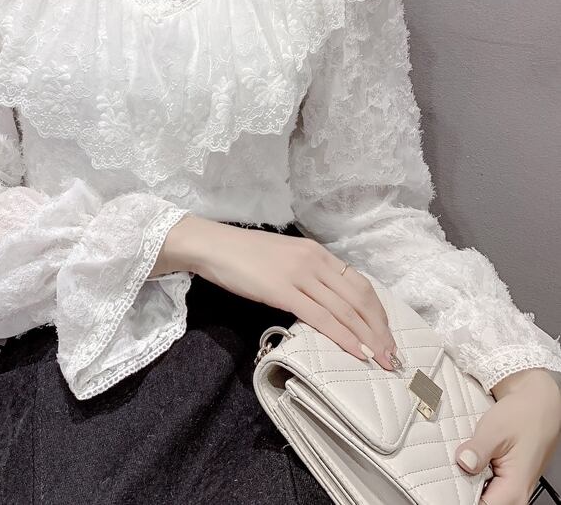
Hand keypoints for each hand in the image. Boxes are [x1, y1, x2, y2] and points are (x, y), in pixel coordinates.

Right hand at [154, 215, 398, 370]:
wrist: (215, 246)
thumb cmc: (245, 254)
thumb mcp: (286, 258)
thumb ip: (310, 275)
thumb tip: (329, 303)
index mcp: (318, 252)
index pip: (360, 284)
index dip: (378, 313)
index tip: (387, 336)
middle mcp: (315, 261)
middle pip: (359, 298)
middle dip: (379, 330)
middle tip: (391, 356)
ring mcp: (300, 275)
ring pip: (344, 310)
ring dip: (366, 338)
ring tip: (379, 360)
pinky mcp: (283, 290)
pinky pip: (321, 317)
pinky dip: (342, 336)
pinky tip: (354, 351)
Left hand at [455, 368, 560, 503]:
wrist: (538, 404)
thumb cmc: (523, 416)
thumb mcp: (495, 430)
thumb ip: (478, 450)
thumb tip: (463, 463)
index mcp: (514, 490)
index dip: (460, 498)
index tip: (443, 486)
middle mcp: (514, 494)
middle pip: (480, 503)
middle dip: (460, 489)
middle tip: (446, 470)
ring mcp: (510, 487)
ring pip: (481, 494)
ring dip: (465, 480)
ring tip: (455, 462)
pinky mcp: (505, 478)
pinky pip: (484, 484)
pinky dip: (471, 474)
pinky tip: (464, 460)